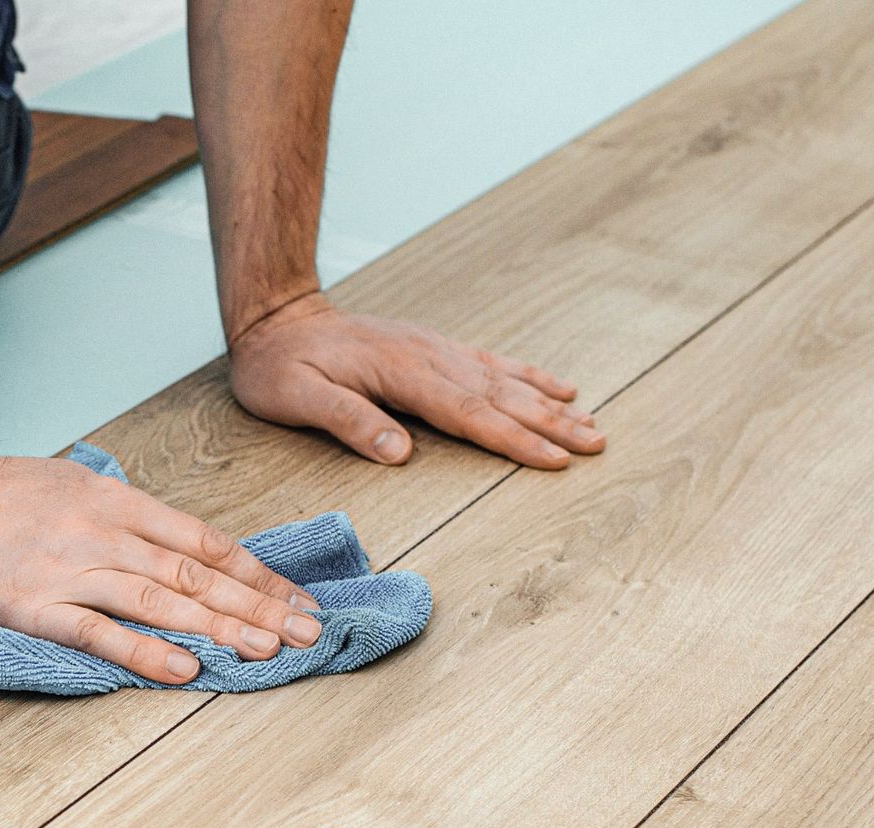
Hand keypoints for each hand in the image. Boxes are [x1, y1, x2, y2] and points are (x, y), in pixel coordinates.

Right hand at [0, 451, 322, 684]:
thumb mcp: (73, 486)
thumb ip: (126, 517)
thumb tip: (177, 544)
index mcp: (117, 503)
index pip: (205, 541)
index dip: (258, 574)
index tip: (298, 600)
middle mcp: (104, 533)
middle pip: (197, 573)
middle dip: (259, 606)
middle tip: (308, 633)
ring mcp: (70, 569)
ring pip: (161, 600)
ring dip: (219, 628)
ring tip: (268, 652)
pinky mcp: (34, 605)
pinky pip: (99, 631)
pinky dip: (145, 651)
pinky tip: (185, 670)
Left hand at [228, 291, 602, 468]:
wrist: (275, 320)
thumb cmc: (280, 368)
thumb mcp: (297, 398)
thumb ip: (349, 421)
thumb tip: (401, 453)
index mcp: (402, 374)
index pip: (469, 414)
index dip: (515, 440)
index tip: (556, 460)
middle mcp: (428, 357)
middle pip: (501, 396)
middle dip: (552, 423)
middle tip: (598, 444)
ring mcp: (435, 349)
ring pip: (505, 379)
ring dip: (550, 403)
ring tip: (592, 421)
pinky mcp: (433, 348)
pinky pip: (491, 362)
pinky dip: (529, 376)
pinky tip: (557, 387)